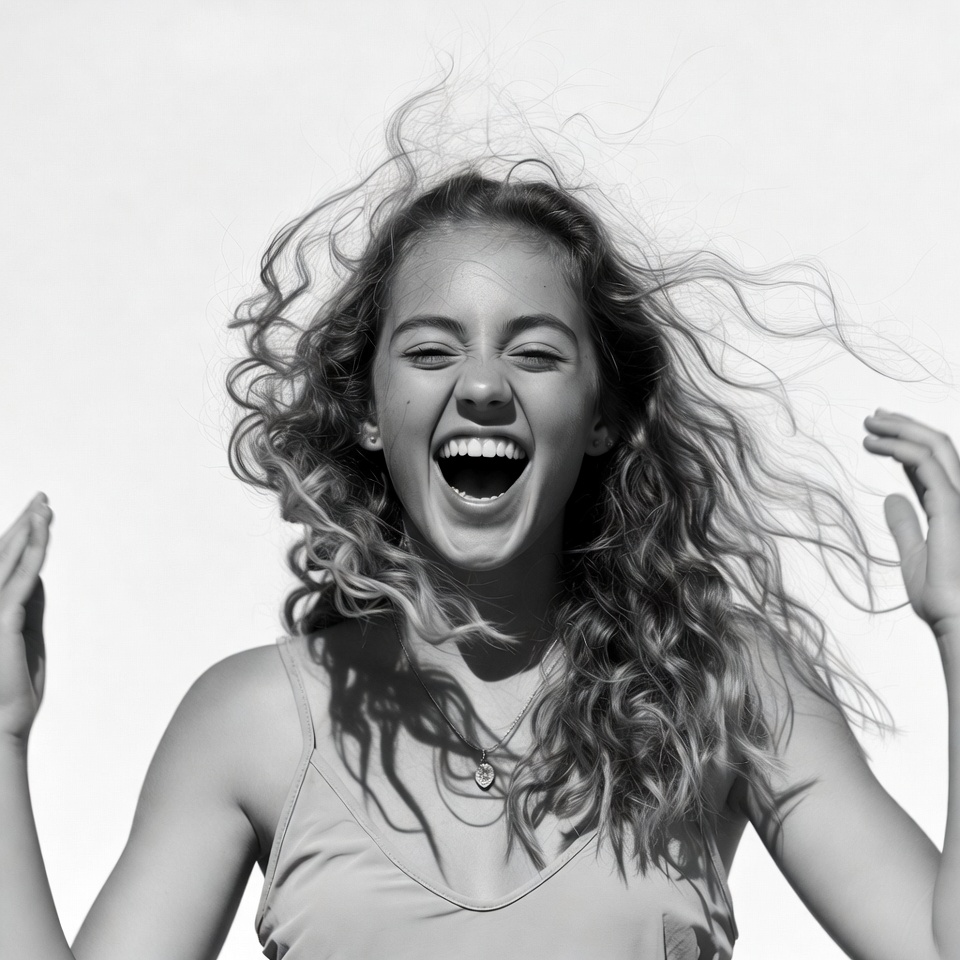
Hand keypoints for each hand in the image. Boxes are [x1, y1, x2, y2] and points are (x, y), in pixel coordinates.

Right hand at [0, 494, 51, 742]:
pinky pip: (22, 579)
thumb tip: (38, 578)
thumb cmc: (12, 693)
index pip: (8, 567)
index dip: (23, 539)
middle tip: (43, 497)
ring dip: (29, 531)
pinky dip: (33, 554)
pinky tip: (42, 534)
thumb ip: (30, 607)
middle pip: (5, 556)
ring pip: (11, 561)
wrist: (0, 728)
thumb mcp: (27, 640)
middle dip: (25, 524)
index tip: (40, 514)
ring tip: (44, 506)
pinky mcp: (2, 619)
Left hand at [863, 410, 959, 638]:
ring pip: (936, 446)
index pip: (931, 464)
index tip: (879, 434)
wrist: (959, 619)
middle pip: (938, 446)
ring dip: (901, 429)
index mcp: (953, 506)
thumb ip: (904, 524)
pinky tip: (876, 445)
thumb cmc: (943, 595)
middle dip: (906, 426)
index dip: (906, 444)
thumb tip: (890, 497)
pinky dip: (901, 447)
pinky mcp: (954, 506)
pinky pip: (928, 464)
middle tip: (874, 417)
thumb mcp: (914, 554)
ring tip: (869, 425)